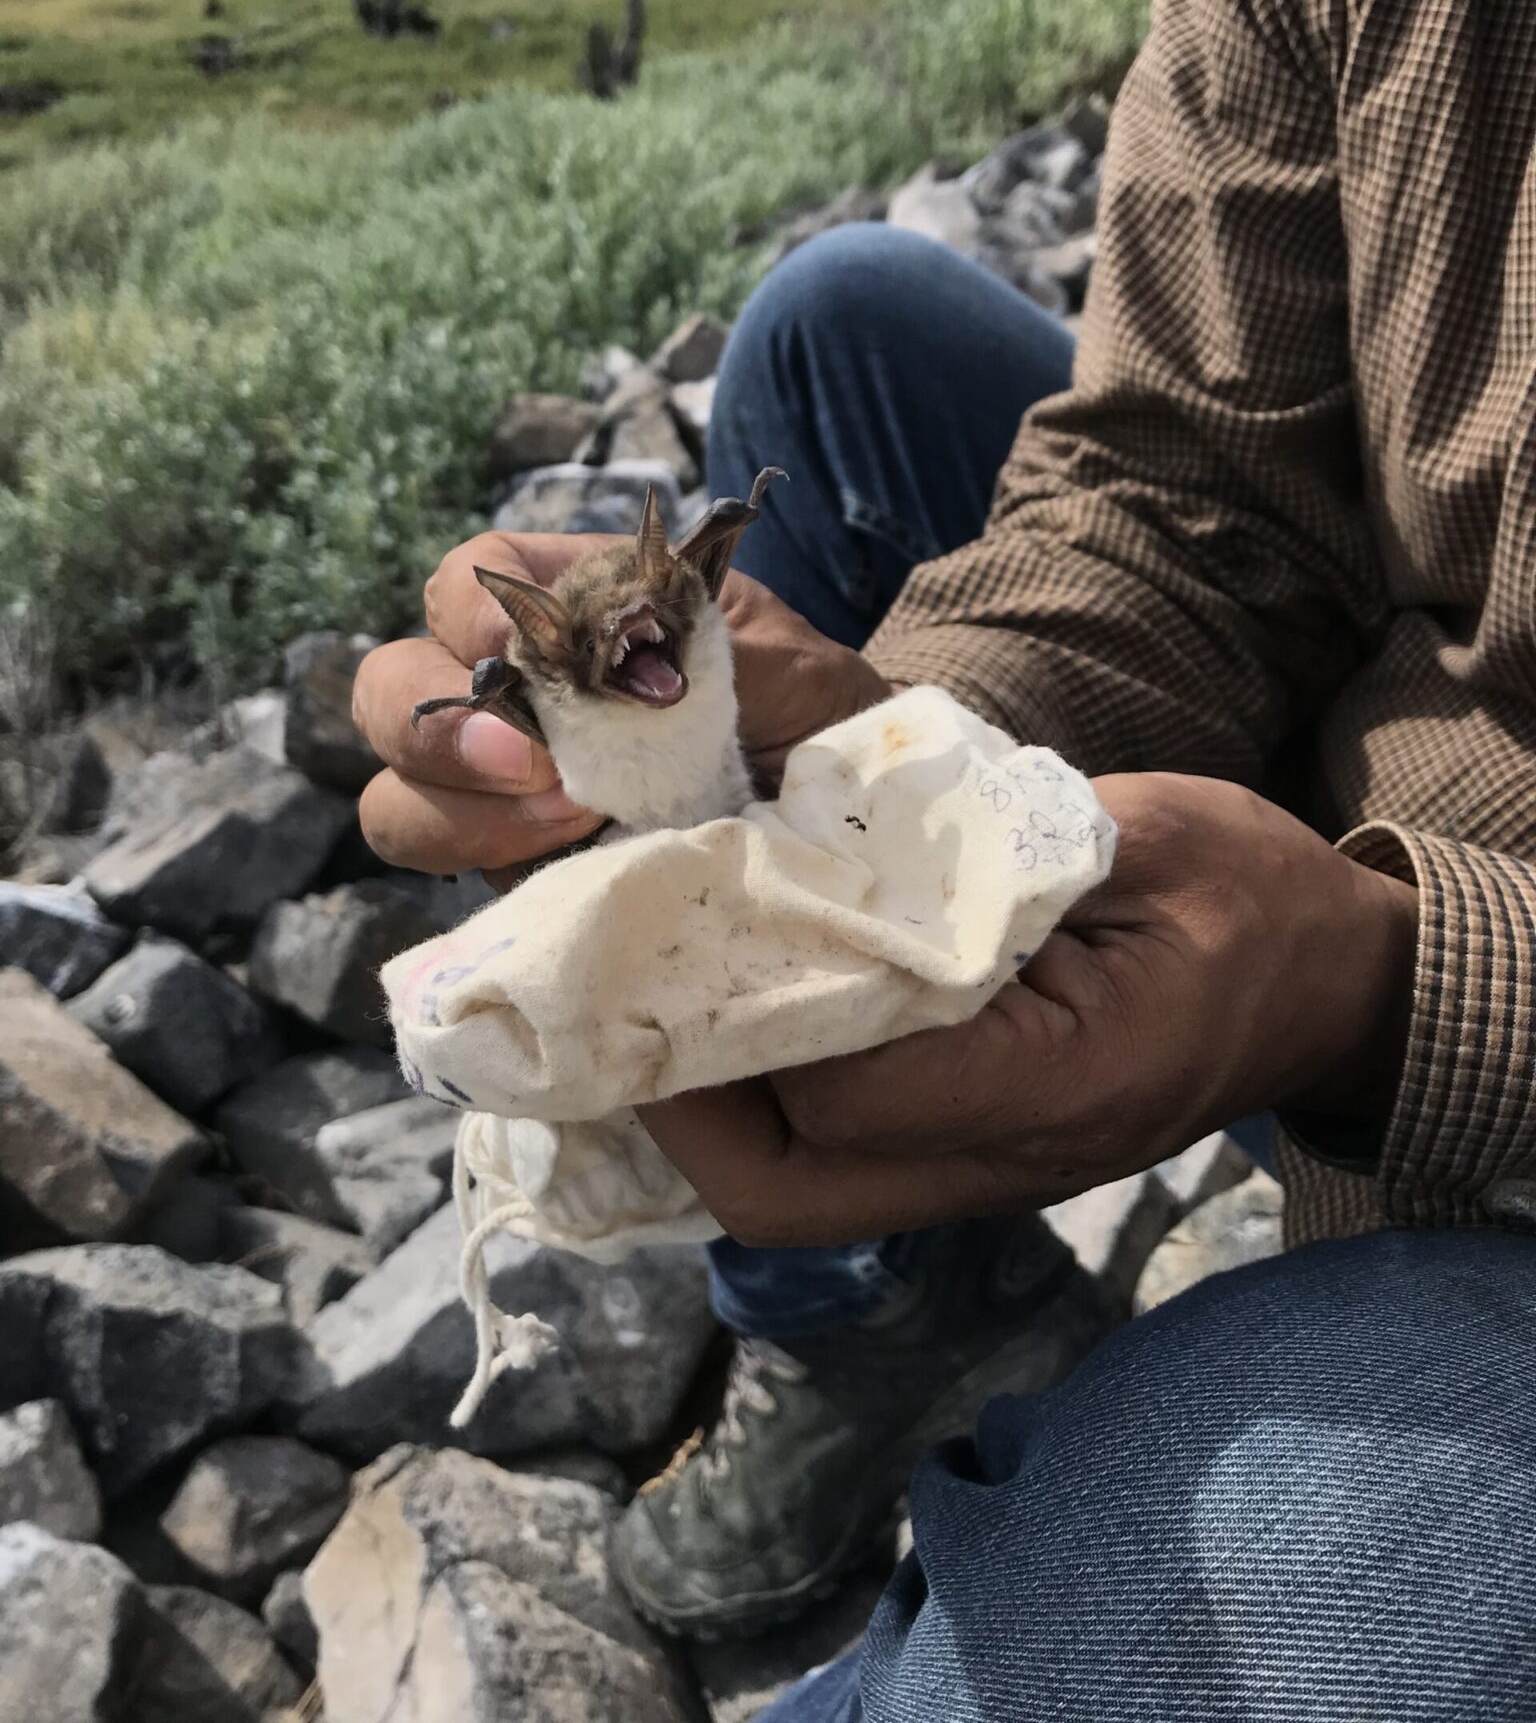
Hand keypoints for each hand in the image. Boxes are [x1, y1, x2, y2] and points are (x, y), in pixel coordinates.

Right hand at [352, 527, 888, 882]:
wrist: (851, 823)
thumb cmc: (814, 716)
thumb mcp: (780, 659)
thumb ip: (701, 639)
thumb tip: (628, 665)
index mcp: (566, 611)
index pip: (469, 579)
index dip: (471, 614)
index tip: (518, 657)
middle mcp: (510, 697)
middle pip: (390, 690)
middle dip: (437, 733)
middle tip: (539, 772)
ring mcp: (500, 795)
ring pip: (398, 797)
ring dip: (461, 816)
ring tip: (573, 824)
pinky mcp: (514, 875)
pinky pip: (456, 883)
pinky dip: (497, 876)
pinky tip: (575, 871)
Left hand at [639, 772, 1417, 1246]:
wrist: (1333, 984)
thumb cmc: (1253, 896)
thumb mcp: (1145, 835)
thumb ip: (995, 852)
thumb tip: (826, 849)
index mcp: (1065, 1082)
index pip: (854, 1085)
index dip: (748, 1012)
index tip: (678, 916)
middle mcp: (1009, 1158)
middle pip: (789, 1191)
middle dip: (683, 1102)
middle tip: (633, 985)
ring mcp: (989, 1174)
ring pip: (797, 1193)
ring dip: (708, 1107)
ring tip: (662, 993)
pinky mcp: (975, 1158)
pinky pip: (833, 1162)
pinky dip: (762, 1102)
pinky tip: (736, 1012)